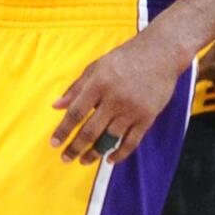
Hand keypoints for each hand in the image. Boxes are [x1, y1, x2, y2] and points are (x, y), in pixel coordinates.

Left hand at [51, 26, 189, 164]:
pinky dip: (120, 154)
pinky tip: (110, 159)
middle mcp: (114, 99)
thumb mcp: (96, 66)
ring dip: (95, 153)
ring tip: (84, 160)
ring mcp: (132, 110)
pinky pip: (131, 142)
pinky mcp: (147, 117)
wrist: (160, 53)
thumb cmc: (125, 58)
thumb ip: (76, 87)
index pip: (76, 112)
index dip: (63, 130)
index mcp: (98, 83)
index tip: (54, 143)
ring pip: (109, 139)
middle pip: (90, 130)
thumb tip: (56, 106)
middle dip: (75, 147)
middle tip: (65, 158)